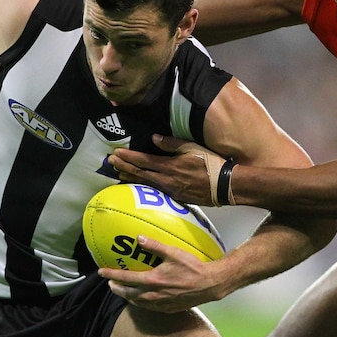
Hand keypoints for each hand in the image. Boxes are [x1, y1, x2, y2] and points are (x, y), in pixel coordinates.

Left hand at [98, 235, 223, 312]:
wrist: (209, 284)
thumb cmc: (192, 267)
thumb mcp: (173, 253)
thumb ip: (154, 246)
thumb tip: (138, 238)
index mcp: (152, 280)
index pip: (126, 279)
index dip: (111, 276)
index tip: (101, 272)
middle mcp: (153, 295)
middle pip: (128, 294)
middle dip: (116, 289)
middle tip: (110, 283)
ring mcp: (160, 304)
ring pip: (137, 303)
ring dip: (127, 297)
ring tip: (122, 291)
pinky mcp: (167, 308)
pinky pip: (148, 307)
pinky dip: (140, 303)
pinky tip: (141, 298)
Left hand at [110, 134, 230, 205]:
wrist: (225, 185)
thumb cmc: (211, 164)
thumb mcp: (193, 148)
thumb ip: (172, 143)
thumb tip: (154, 138)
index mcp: (170, 166)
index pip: (143, 161)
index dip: (128, 157)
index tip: (116, 153)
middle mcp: (167, 180)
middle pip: (140, 173)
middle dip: (124, 167)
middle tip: (110, 162)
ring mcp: (171, 191)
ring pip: (146, 184)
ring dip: (131, 177)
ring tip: (118, 173)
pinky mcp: (177, 198)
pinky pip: (155, 190)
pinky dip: (143, 185)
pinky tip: (139, 183)